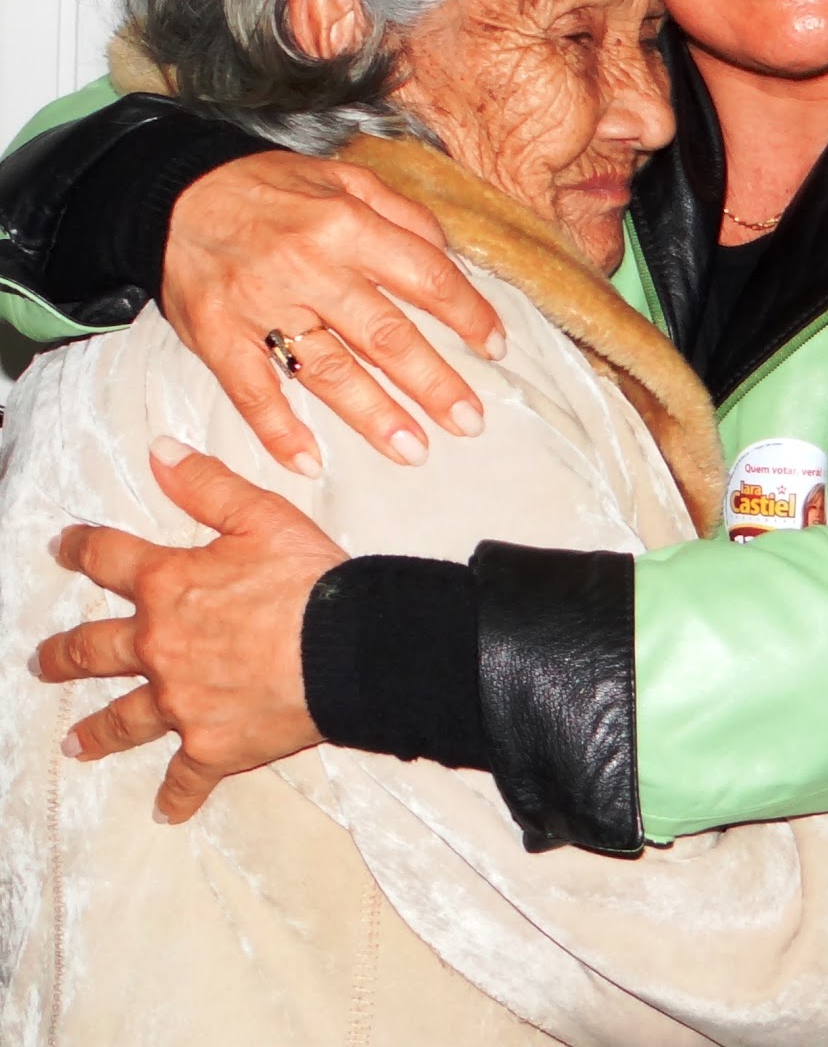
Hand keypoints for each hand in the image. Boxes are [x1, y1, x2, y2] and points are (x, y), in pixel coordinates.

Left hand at [33, 438, 342, 822]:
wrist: (347, 649)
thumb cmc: (309, 579)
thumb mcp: (260, 514)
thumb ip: (205, 484)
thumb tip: (160, 452)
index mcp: (169, 585)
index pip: (109, 559)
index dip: (81, 549)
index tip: (63, 547)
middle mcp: (160, 647)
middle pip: (96, 651)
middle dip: (64, 655)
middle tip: (43, 662)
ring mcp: (181, 703)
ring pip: (125, 720)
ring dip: (97, 731)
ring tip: (75, 743)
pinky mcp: (212, 748)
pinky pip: (186, 778)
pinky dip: (176, 796)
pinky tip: (165, 811)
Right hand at [163, 151, 506, 471]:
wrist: (171, 193)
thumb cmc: (268, 188)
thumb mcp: (341, 178)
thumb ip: (401, 215)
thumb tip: (449, 259)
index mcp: (345, 224)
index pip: (425, 276)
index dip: (467, 315)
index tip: (495, 347)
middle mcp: (308, 267)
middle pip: (385, 335)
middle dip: (434, 383)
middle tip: (470, 420)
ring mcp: (260, 306)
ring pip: (327, 370)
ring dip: (374, 416)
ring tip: (414, 450)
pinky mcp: (216, 336)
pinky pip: (252, 391)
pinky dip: (279, 430)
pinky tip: (310, 462)